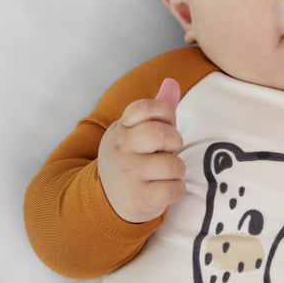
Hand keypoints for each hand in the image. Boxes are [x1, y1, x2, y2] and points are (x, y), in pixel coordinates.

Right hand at [97, 77, 185, 222]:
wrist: (107, 200)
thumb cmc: (130, 160)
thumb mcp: (133, 133)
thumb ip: (155, 110)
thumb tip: (171, 82)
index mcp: (122, 128)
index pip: (146, 107)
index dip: (165, 113)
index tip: (166, 124)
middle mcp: (122, 149)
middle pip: (160, 134)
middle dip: (175, 141)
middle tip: (169, 150)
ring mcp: (129, 175)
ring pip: (173, 165)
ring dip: (177, 170)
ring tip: (166, 173)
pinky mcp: (140, 198)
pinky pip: (174, 189)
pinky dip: (177, 190)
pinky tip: (165, 189)